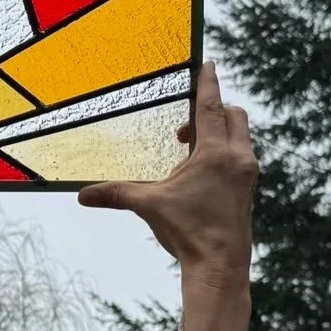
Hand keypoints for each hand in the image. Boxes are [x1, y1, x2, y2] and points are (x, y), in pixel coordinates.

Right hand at [76, 62, 256, 285]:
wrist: (220, 265)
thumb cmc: (189, 232)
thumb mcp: (149, 206)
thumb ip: (116, 194)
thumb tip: (82, 195)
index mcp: (214, 154)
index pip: (210, 107)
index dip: (207, 83)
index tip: (208, 65)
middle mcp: (237, 158)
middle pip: (233, 116)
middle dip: (212, 112)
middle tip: (183, 130)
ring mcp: (247, 173)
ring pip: (240, 136)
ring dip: (218, 133)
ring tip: (189, 153)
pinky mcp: (248, 188)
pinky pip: (240, 155)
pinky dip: (224, 152)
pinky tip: (200, 174)